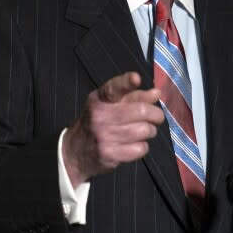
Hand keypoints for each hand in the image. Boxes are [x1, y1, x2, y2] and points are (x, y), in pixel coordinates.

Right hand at [63, 72, 164, 187]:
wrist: (75, 151)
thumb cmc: (98, 123)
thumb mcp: (110, 105)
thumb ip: (134, 97)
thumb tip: (156, 93)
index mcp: (99, 99)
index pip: (114, 88)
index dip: (126, 82)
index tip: (136, 78)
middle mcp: (99, 116)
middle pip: (141, 111)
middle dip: (156, 114)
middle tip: (156, 117)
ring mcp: (103, 135)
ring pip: (144, 130)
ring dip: (150, 131)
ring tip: (143, 131)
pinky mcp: (109, 154)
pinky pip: (140, 148)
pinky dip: (142, 147)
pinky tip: (134, 145)